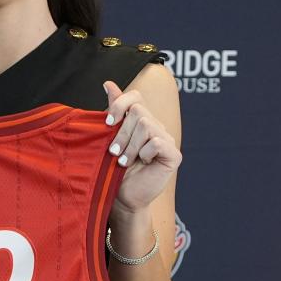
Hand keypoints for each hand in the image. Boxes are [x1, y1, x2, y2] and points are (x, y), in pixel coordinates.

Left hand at [103, 80, 181, 213]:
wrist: (122, 198)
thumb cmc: (113, 170)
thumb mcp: (109, 138)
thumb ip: (114, 111)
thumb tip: (108, 83)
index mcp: (140, 121)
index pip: (135, 97)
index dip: (120, 104)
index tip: (107, 122)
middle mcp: (156, 126)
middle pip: (138, 111)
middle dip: (121, 132)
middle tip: (113, 152)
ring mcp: (166, 139)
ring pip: (146, 125)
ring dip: (130, 146)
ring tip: (123, 161)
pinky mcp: (173, 154)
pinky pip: (157, 142)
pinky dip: (144, 153)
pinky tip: (143, 163)